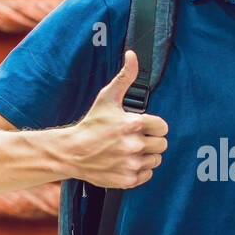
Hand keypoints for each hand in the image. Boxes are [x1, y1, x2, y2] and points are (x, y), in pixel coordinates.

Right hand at [67, 49, 168, 188]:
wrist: (71, 152)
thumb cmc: (91, 124)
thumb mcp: (107, 98)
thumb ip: (125, 77)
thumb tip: (133, 55)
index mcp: (133, 124)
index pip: (163, 127)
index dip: (154, 126)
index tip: (143, 126)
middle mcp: (134, 145)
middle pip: (162, 145)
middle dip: (151, 141)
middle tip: (136, 139)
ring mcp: (131, 164)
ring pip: (156, 160)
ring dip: (146, 156)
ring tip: (130, 150)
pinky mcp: (128, 179)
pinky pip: (147, 175)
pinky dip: (140, 170)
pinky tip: (127, 162)